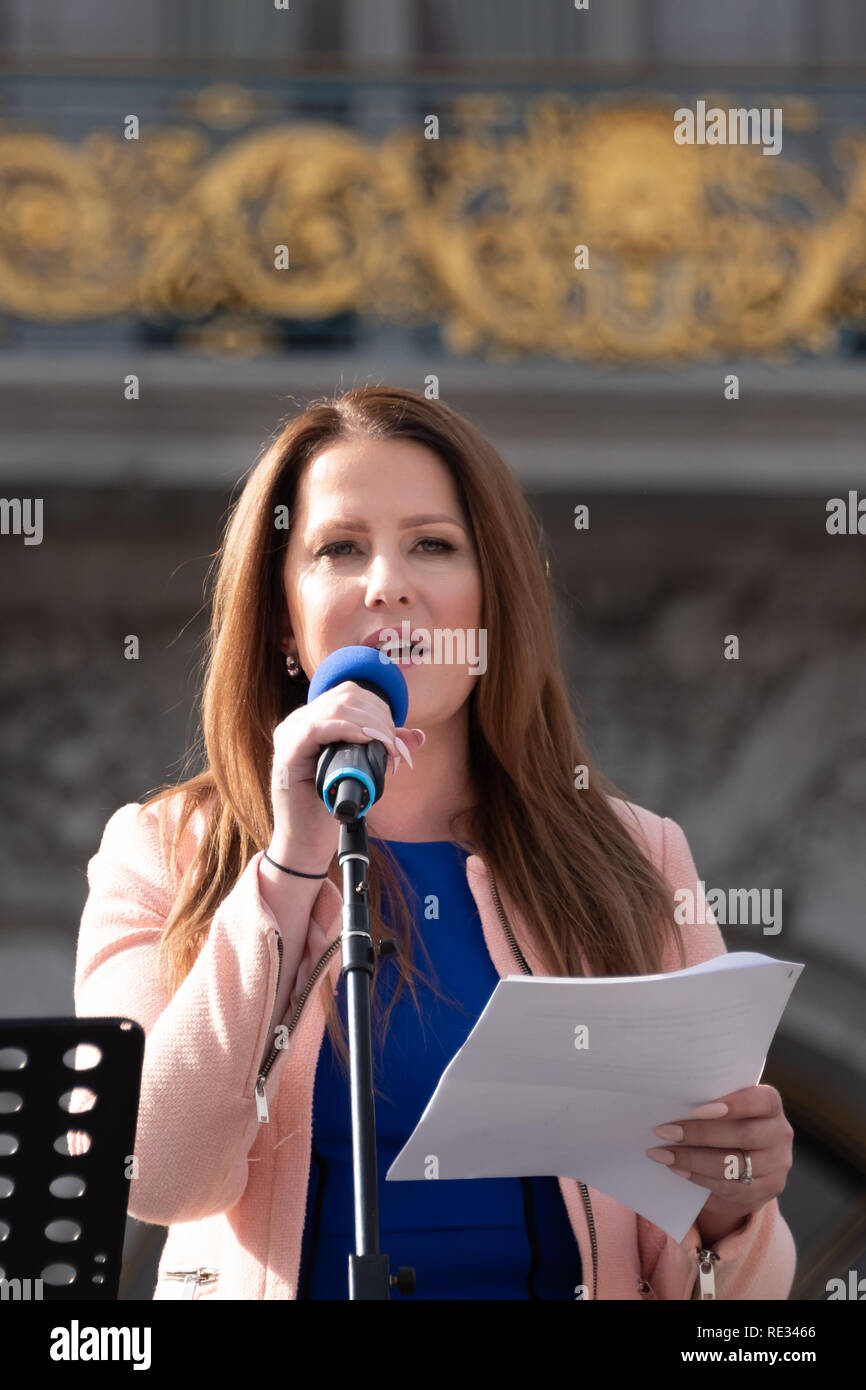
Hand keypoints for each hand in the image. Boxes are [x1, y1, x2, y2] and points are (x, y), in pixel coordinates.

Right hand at [269, 680, 424, 868]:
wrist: (307, 842)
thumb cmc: (330, 806)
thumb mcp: (364, 772)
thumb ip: (384, 750)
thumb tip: (418, 736)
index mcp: (312, 721)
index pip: (348, 694)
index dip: (378, 707)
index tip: (394, 733)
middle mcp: (297, 723)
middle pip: (345, 697)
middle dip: (379, 717)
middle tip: (393, 744)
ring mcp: (289, 736)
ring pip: (336, 708)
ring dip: (370, 724)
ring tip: (386, 747)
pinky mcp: (287, 754)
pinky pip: (318, 728)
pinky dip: (348, 730)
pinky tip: (365, 740)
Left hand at [645, 1085, 793, 1239]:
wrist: (747, 1162)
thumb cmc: (727, 1123)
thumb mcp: (727, 1108)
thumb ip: (712, 1102)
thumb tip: (671, 1102)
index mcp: (771, 1106)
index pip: (761, 1101)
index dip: (733, 1104)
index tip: (695, 1109)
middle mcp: (780, 1134)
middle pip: (743, 1134)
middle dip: (699, 1133)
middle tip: (664, 1131)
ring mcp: (777, 1166)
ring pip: (735, 1164)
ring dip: (693, 1159)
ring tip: (663, 1153)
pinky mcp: (767, 1191)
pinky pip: (731, 1187)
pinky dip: (700, 1178)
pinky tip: (678, 1169)